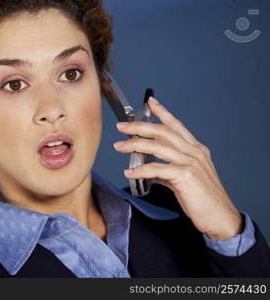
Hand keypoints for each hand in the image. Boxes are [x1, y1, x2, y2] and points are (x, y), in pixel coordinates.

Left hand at [113, 97, 242, 239]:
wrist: (219, 217)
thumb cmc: (202, 199)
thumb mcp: (184, 180)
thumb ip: (166, 172)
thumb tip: (148, 170)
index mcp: (195, 149)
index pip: (176, 125)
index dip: (162, 112)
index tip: (150, 102)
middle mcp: (194, 152)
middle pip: (163, 132)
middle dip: (140, 126)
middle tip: (122, 126)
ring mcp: (191, 162)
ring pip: (158, 146)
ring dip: (135, 145)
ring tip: (119, 146)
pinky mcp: (186, 175)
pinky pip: (157, 169)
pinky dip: (141, 170)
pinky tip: (129, 172)